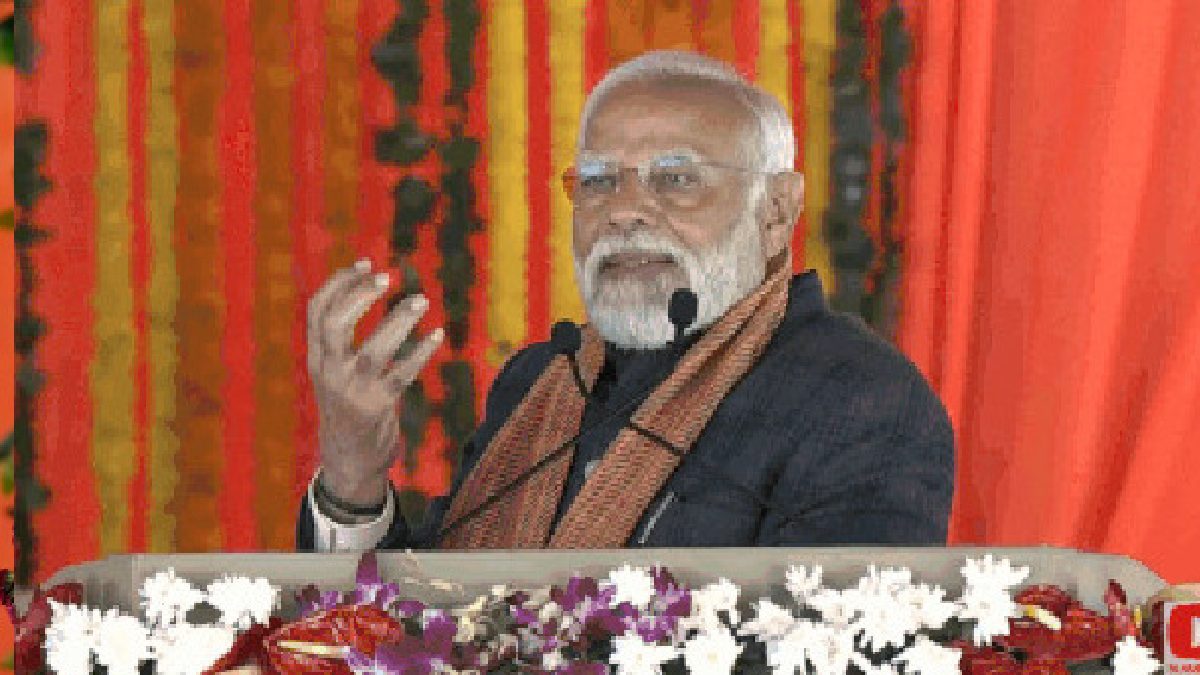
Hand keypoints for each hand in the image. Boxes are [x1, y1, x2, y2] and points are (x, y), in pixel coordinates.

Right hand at [307, 259, 443, 504]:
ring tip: (421, 301)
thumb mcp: (333, 373)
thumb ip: (340, 342)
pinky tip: (437, 335)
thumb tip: (362, 291)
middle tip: (386, 277)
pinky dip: (421, 353)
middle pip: (334, 325)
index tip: (365, 263)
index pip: (316, 311)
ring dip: (398, 321)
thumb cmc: (347, 407)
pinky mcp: (377, 408)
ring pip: (372, 350)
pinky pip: (402, 375)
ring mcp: (353, 391)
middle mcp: (329, 372)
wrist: (348, 461)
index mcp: (317, 359)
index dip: (339, 282)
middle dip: (359, 296)